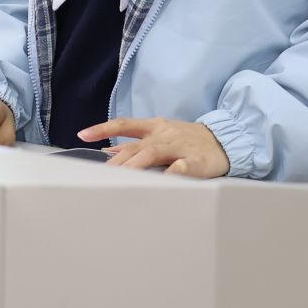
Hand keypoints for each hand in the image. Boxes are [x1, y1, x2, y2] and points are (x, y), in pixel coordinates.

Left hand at [78, 117, 229, 176]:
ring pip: (152, 154)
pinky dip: (171, 173)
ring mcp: (179, 146)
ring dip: (134, 166)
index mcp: (154, 127)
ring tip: (118, 178)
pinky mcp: (195, 160)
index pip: (123, 125)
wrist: (224, 139)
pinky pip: (182, 167)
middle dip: (114, 161)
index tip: (82, 135)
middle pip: (134, 146)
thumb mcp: (160, 136)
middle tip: (97, 175)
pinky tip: (161, 182)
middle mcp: (163, 134)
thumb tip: (109, 150)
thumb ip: (136, 144)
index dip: (102, 128)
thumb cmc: (187, 140)